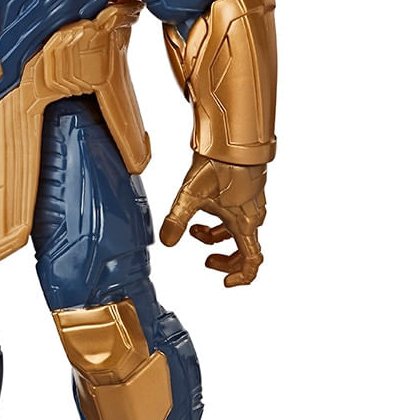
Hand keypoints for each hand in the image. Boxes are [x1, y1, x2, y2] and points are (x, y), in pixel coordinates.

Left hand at [159, 154, 266, 286]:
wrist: (232, 137)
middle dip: (225, 259)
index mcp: (244, 223)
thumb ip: (176, 220)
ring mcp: (252, 203)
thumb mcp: (190, 195)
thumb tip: (167, 241)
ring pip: (239, 231)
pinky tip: (202, 210)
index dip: (241, 277)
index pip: (251, 261)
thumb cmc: (218, 164)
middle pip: (245, 249)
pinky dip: (221, 221)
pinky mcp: (247, 191)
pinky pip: (237, 216)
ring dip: (218, 237)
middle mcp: (253, 215)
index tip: (225, 282)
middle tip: (206, 260)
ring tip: (195, 230)